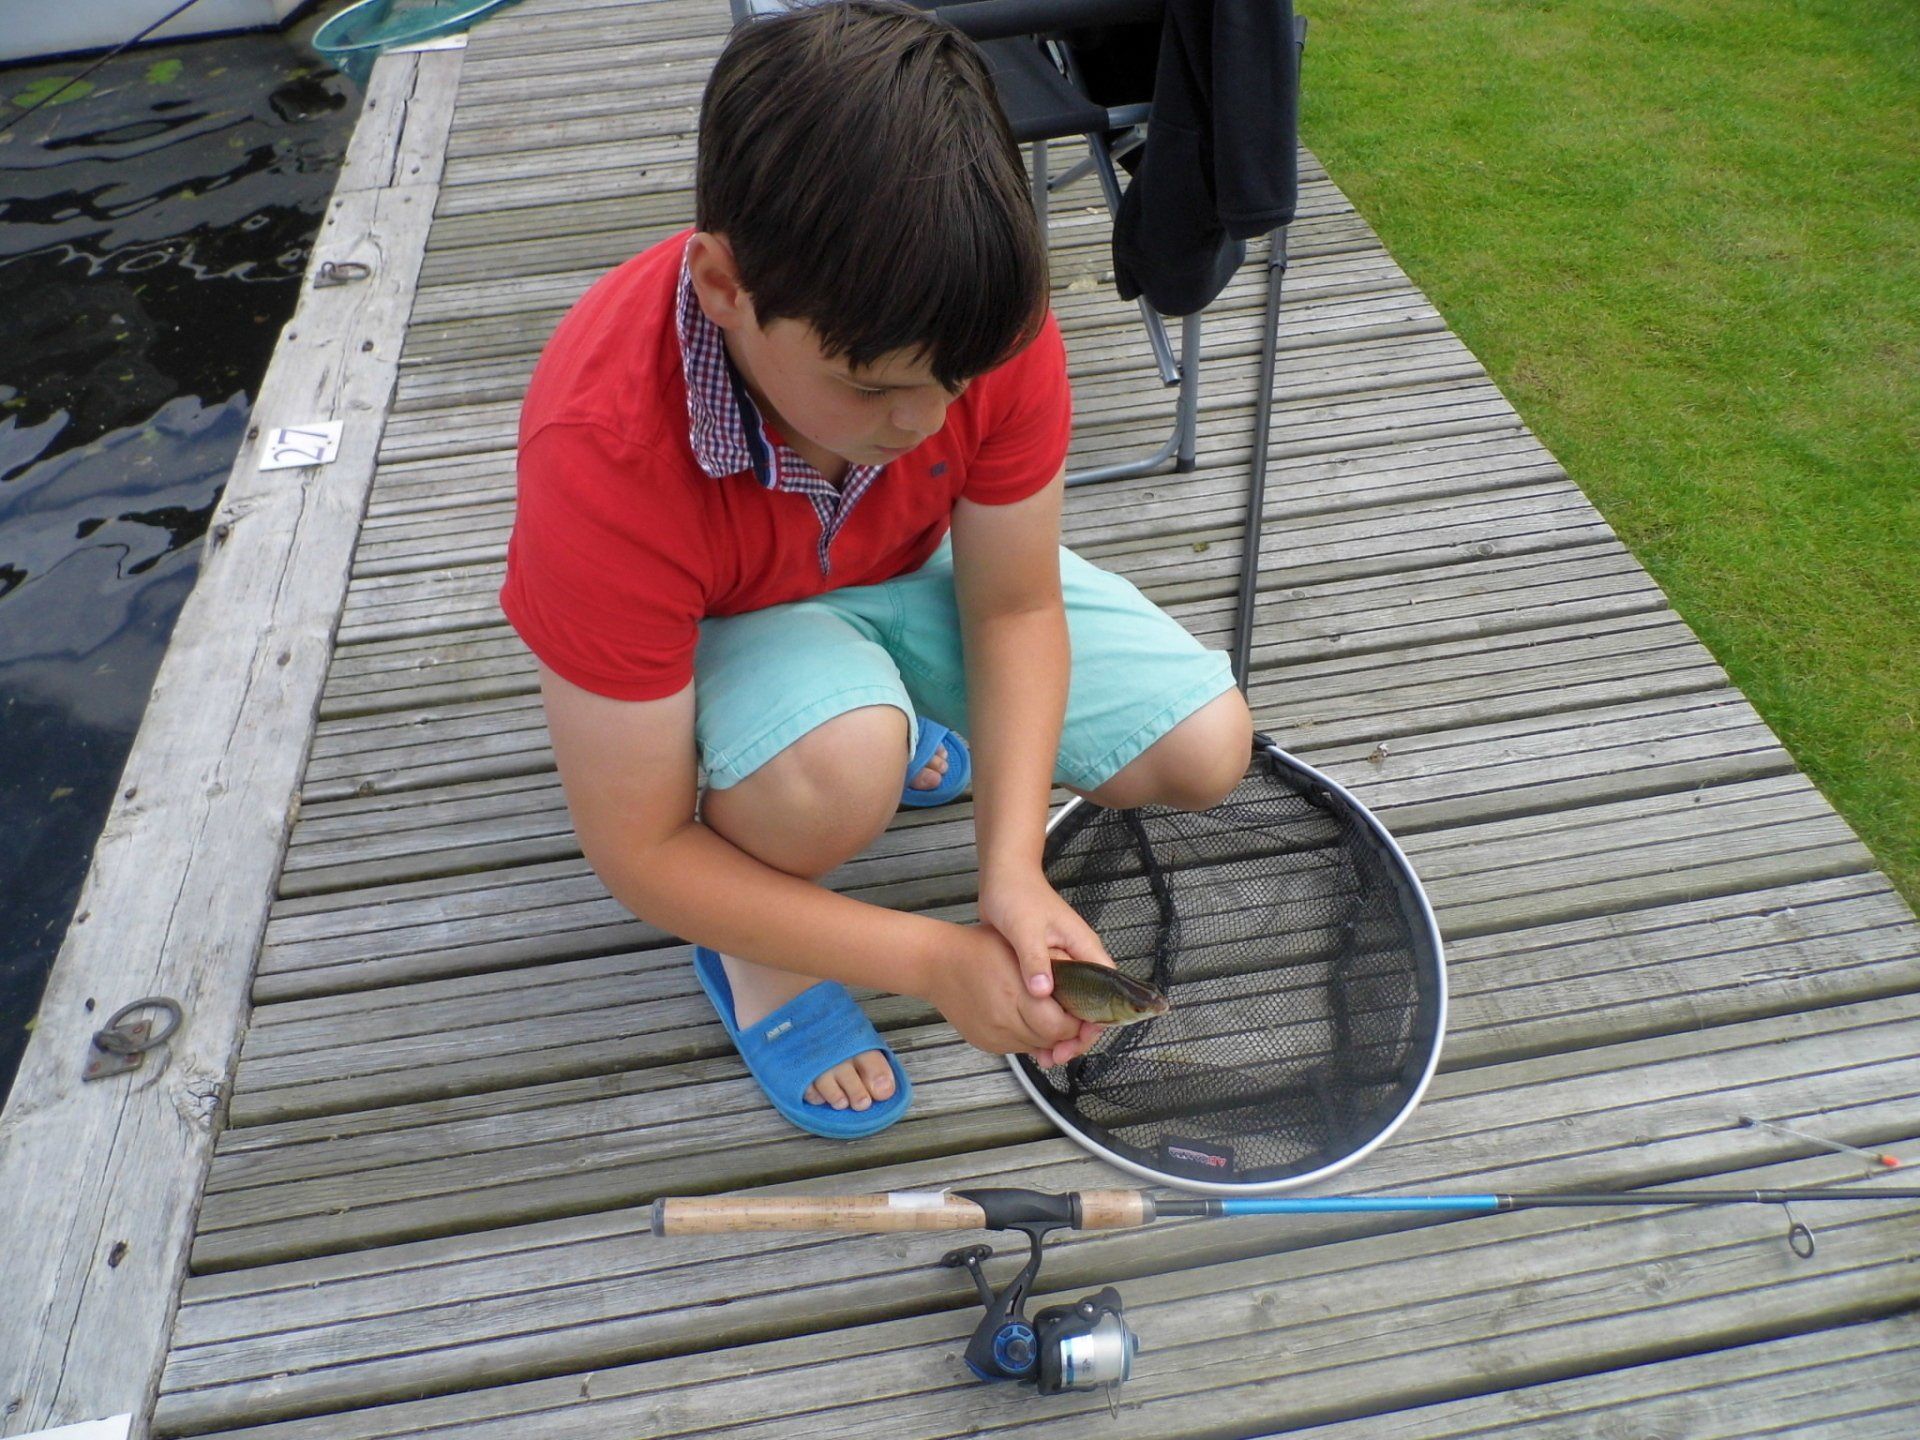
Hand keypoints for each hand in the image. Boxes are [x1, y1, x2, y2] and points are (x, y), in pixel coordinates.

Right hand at [926, 924, 1089, 1060]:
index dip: (1077, 1023)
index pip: (1059, 1025)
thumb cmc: (978, 948)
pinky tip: (1026, 1019)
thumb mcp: (1020, 947)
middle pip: (1049, 1040)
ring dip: (1047, 1036)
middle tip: (1071, 1016)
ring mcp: (993, 1035)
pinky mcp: (985, 1043)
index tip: (1083, 1013)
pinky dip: (1027, 1037)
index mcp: (1016, 993)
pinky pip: (1017, 1048)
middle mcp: (1004, 1020)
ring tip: (1050, 1015)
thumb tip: (1080, 986)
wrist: (936, 963)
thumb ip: (1050, 968)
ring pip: (1035, 1047)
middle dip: (1066, 1032)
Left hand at [977, 867, 1112, 1066]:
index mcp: (1085, 948)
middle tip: (1056, 1056)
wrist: (1004, 876)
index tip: (1078, 1042)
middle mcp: (1080, 958)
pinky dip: (1048, 1018)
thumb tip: (1043, 993)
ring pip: (1073, 1005)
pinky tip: (1033, 1035)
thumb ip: (1035, 960)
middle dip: (1078, 1034)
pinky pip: (1055, 998)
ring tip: (1045, 1055)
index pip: (1108, 992)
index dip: (1099, 1021)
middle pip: (1093, 1005)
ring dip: (1062, 1030)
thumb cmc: (1018, 896)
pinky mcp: (1046, 965)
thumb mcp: (1025, 928)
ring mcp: (1064, 962)